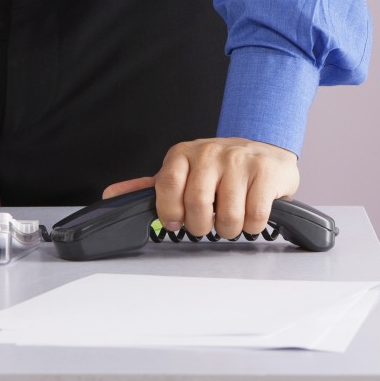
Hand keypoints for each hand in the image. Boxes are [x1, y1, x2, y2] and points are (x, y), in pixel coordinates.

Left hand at [102, 137, 298, 237]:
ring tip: (232, 217)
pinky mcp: (266, 171)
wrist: (267, 152)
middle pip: (197, 206)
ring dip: (230, 228)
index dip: (170, 212)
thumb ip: (152, 187)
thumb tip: (112, 196)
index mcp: (184, 153)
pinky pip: (254, 215)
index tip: (177, 222)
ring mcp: (240, 160)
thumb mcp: (185, 172)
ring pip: (228, 216)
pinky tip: (251, 213)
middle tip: (209, 223)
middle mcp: (211, 152)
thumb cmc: (223, 168)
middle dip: (202, 226)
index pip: (166, 186)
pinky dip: (252, 225)